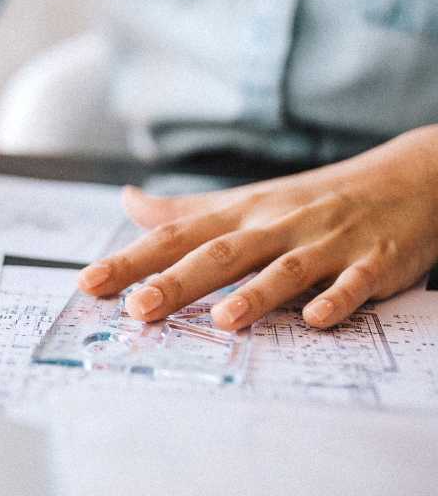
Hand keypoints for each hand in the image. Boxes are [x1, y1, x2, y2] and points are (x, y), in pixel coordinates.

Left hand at [76, 126, 437, 329]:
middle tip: (138, 308)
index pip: (176, 236)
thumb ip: (186, 211)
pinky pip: (355, 283)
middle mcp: (277, 226)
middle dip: (178, 281)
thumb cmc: (314, 198)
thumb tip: (128, 203)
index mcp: (243, 214)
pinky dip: (338, 299)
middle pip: (221, 253)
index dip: (131, 259)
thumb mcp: (247, 200)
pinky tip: (318, 319)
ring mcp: (326, 243)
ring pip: (286, 269)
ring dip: (256, 293)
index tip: (89, 283)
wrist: (411, 176)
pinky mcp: (374, 261)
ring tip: (223, 319)